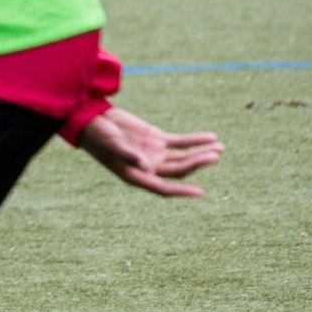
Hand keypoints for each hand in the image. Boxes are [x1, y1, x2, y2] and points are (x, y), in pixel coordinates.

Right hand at [79, 107, 222, 196]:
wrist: (92, 119)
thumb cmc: (97, 136)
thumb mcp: (111, 145)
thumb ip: (129, 155)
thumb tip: (147, 167)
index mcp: (136, 175)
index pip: (163, 188)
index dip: (181, 191)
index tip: (200, 192)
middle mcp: (148, 167)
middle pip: (179, 170)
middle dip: (197, 163)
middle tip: (213, 155)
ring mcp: (155, 153)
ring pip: (183, 157)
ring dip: (201, 153)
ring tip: (219, 148)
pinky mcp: (157, 138)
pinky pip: (181, 142)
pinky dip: (196, 140)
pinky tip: (212, 138)